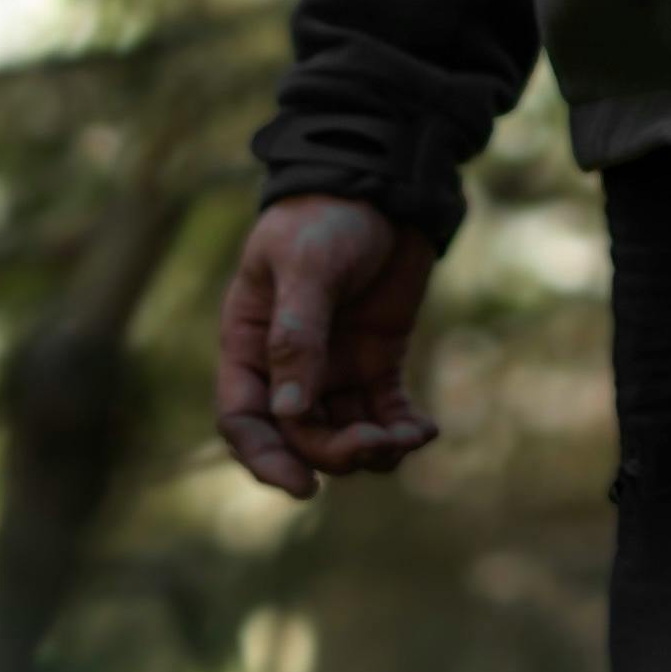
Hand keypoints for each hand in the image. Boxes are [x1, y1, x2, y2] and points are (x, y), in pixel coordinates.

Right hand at [215, 196, 439, 498]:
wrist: (382, 184)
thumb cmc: (327, 216)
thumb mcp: (307, 269)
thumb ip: (297, 337)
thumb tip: (290, 413)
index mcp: (249, 342)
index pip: (244, 418)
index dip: (267, 459)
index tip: (303, 487)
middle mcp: (286, 364)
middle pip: (300, 433)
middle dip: (335, 451)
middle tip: (375, 445)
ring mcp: (333, 364)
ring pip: (344, 431)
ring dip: (373, 446)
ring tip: (407, 437)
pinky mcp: (377, 360)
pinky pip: (385, 410)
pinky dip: (402, 428)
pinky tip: (425, 430)